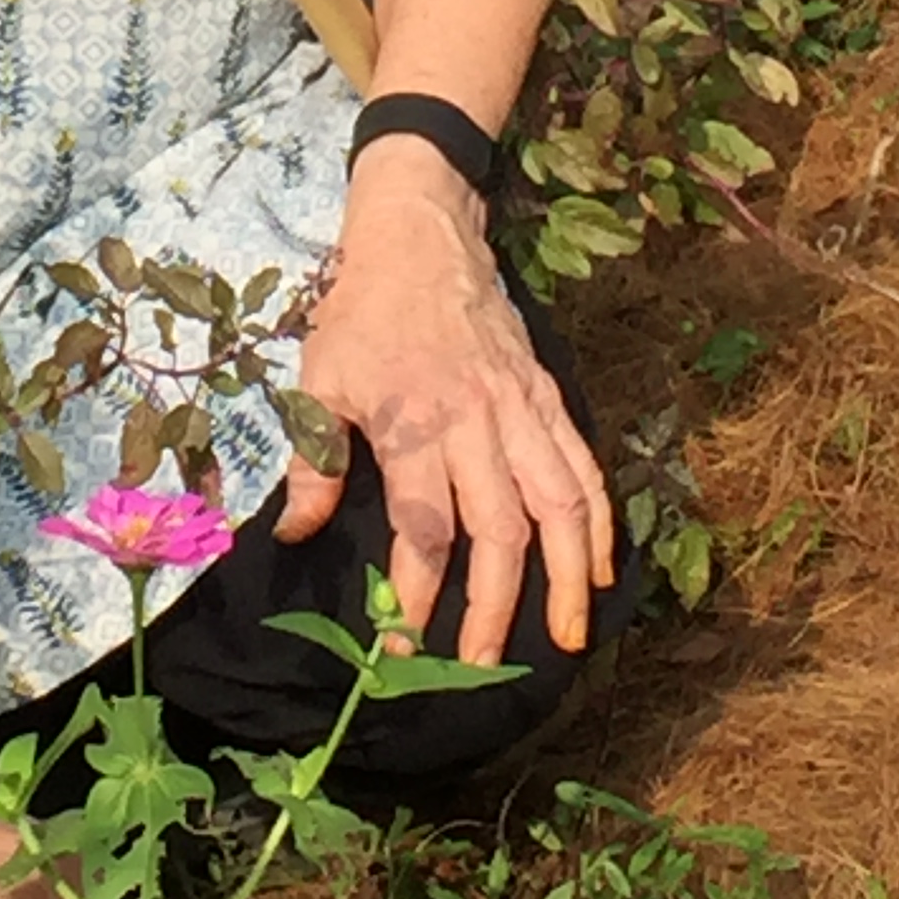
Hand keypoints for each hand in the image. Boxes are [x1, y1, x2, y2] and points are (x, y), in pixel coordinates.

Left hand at [275, 142, 614, 665]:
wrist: (420, 234)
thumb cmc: (361, 312)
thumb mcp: (318, 378)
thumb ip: (313, 460)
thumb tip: (293, 535)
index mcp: (413, 422)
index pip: (423, 526)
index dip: (415, 592)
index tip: (402, 644)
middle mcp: (475, 421)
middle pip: (499, 528)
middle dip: (496, 604)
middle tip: (484, 664)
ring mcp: (520, 408)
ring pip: (560, 502)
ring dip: (570, 574)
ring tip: (568, 635)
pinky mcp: (547, 394)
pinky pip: (583, 464)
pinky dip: (601, 519)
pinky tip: (604, 566)